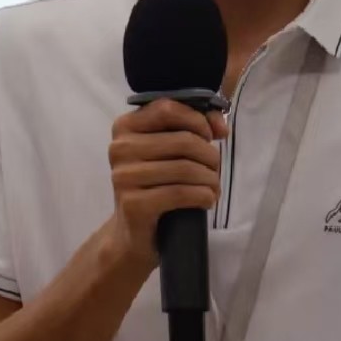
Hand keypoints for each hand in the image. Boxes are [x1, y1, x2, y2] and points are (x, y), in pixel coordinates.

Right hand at [103, 98, 230, 268]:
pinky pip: (180, 193)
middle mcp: (119, 148)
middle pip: (183, 141)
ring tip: (213, 187)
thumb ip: (194, 126)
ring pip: (186, 168)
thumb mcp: (169, 150)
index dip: (197, 120)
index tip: (210, 136)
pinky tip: (208, 200)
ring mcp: (124, 177)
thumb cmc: (155, 184)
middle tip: (215, 169)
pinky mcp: (134, 204)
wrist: (132, 232)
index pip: (167, 108)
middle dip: (210, 156)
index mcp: (124, 127)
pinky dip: (204, 196)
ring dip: (210, 179)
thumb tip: (221, 126)